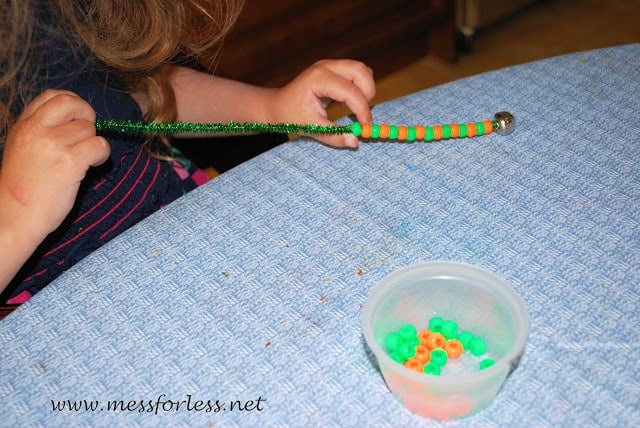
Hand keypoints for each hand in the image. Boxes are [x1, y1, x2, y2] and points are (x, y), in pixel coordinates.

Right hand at [0, 89, 110, 239]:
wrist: (14, 217)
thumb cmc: (22, 189)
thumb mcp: (22, 150)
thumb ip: (42, 131)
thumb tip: (76, 122)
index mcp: (23, 125)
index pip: (52, 95)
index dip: (72, 104)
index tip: (76, 118)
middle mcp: (36, 130)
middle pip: (72, 103)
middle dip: (87, 114)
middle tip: (87, 134)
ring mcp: (53, 145)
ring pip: (89, 129)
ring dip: (93, 143)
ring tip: (84, 160)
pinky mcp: (70, 163)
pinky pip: (100, 146)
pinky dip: (102, 155)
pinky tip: (92, 166)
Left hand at [267, 59, 375, 147]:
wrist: (277, 105)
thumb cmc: (290, 116)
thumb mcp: (311, 128)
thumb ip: (334, 135)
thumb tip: (355, 142)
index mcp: (318, 79)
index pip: (350, 91)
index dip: (362, 110)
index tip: (364, 127)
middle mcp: (326, 67)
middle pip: (361, 71)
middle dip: (368, 94)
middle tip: (363, 115)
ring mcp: (331, 65)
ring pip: (362, 71)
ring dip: (366, 90)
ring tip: (355, 109)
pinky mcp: (335, 69)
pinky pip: (357, 74)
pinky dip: (360, 88)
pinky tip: (348, 103)